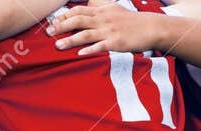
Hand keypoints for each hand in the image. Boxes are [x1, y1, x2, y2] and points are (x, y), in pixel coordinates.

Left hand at [48, 5, 170, 54]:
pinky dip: (90, 50)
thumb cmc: (131, 21)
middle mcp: (103, 19)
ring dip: (70, 40)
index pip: (79, 11)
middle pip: (78, 20)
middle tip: (48, 32)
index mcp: (102, 11)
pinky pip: (100, 46)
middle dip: (61, 26)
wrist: (152, 27)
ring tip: (57, 46)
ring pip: (86, 34)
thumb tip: (86, 7)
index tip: (52, 21)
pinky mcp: (116, 42)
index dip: (64, 15)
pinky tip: (80, 54)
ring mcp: (109, 31)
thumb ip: (99, 9)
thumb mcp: (114, 10)